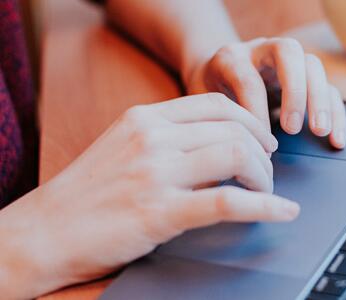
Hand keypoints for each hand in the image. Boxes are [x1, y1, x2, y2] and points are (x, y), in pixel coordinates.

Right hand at [0, 93, 299, 298]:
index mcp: (145, 119)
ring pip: (236, 156)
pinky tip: (284, 211)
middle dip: (263, 152)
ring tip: (265, 192)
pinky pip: (228, 201)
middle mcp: (153, 138)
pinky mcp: (160, 211)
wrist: (42, 232)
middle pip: (234, 129)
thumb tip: (217, 147)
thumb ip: (166, 140)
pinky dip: (266, 205)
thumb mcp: (123, 148)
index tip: (263, 141)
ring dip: (264, 176)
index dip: (250, 121)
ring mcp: (156, 172)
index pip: (216, 104)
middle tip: (266, 173)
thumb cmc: (86, 195)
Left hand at [184, 38, 345, 148]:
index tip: (260, 145)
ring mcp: (287, 61)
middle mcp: (262, 51)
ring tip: (320, 132)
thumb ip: (215, 124)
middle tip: (294, 128)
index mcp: (231, 58)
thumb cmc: (206, 99)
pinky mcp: (306, 78)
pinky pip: (329, 88)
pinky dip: (336, 112)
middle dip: (295, 90)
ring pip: (312, 65)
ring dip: (320, 100)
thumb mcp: (202, 109)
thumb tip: (235, 156)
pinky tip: (336, 138)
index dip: (256, 112)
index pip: (248, 79)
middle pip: (288, 52)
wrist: (213, 78)